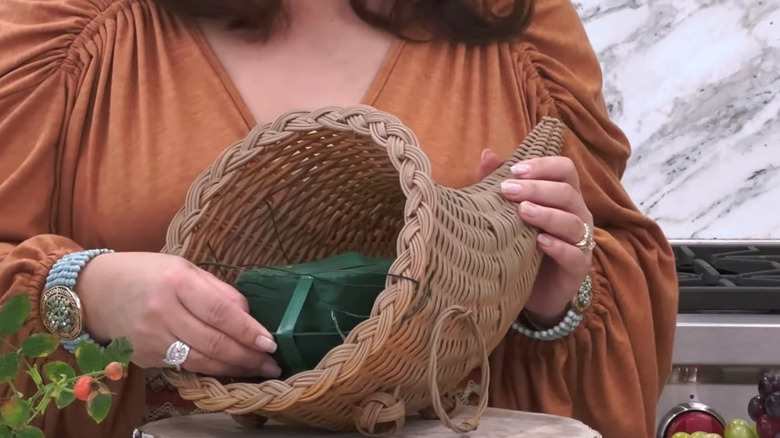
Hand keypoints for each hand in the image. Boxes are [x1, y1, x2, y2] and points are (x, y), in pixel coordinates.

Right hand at [76, 252, 280, 377]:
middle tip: (271, 363)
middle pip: (213, 341)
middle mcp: (163, 312)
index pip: (219, 311)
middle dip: (247, 355)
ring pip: (201, 360)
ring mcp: (151, 338)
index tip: (270, 341)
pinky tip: (229, 369)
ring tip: (257, 369)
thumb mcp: (183, 268)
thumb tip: (248, 314)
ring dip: (233, 368)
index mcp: (176, 283)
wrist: (94, 291)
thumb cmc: (146, 273)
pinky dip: (210, 369)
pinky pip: (185, 366)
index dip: (247, 330)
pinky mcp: (145, 356)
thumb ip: (217, 290)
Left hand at [478, 150, 592, 326]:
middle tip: (507, 190)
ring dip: (547, 214)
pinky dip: (558, 246)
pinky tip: (540, 242)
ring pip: (573, 221)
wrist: (534, 292)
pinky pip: (574, 253)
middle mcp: (578, 215)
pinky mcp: (579, 267)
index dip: (543, 166)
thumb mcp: (507, 214)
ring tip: (522, 212)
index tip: (515, 170)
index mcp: (564, 197)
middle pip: (567, 192)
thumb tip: (487, 154)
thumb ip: (498, 184)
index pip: (565, 170)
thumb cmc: (522, 246)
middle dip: (537, 188)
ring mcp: (582, 242)